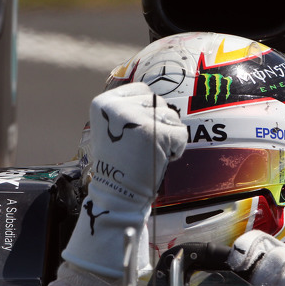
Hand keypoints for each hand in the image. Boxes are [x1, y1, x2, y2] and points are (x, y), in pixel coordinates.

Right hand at [61, 83, 186, 278]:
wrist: (117, 194)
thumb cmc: (119, 164)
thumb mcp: (113, 128)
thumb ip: (128, 110)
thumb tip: (155, 100)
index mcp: (103, 103)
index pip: (142, 92)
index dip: (148, 111)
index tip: (140, 132)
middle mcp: (118, 107)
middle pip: (158, 103)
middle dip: (160, 124)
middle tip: (145, 147)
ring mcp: (136, 119)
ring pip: (172, 116)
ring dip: (169, 136)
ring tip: (151, 153)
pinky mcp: (155, 133)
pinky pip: (180, 133)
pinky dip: (177, 147)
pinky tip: (161, 158)